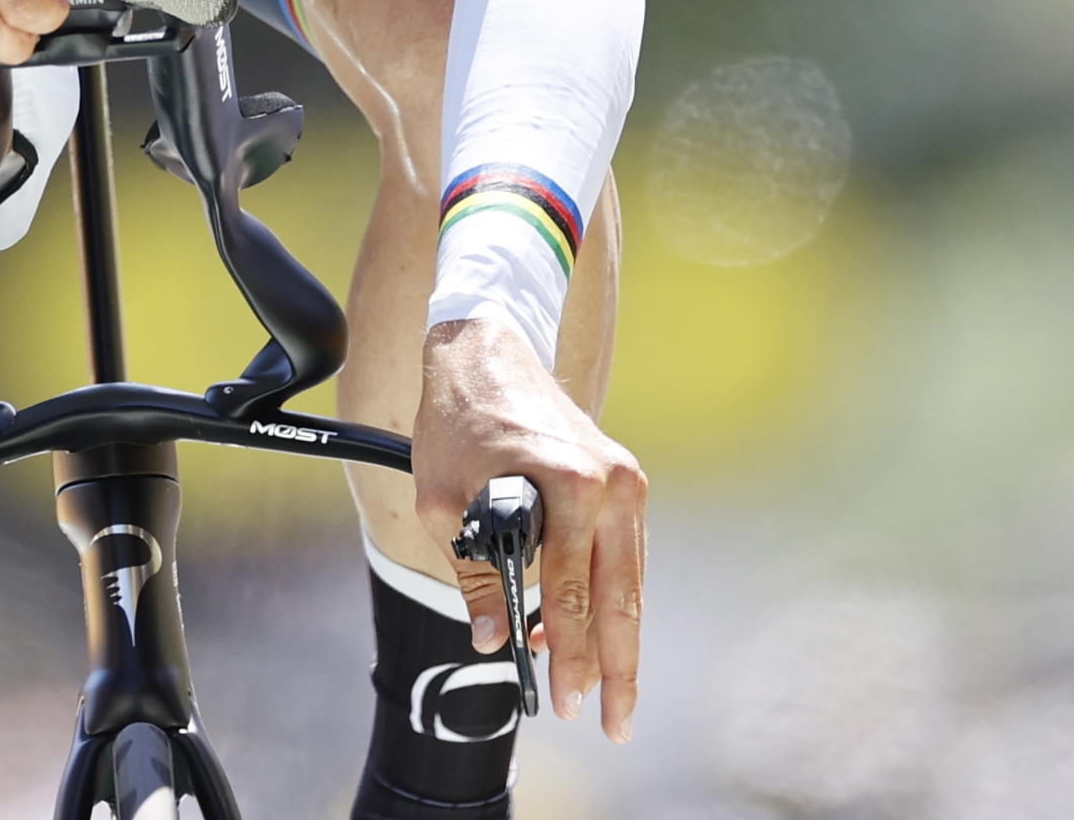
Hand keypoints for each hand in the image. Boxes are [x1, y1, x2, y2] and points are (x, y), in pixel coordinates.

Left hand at [413, 316, 646, 740]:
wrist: (485, 352)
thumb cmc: (458, 419)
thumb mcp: (444, 501)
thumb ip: (474, 574)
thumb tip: (492, 638)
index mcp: (569, 482)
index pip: (571, 590)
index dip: (567, 652)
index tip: (563, 700)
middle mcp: (610, 483)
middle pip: (620, 596)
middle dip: (614, 666)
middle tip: (613, 722)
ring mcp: (624, 482)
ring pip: (629, 582)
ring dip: (616, 640)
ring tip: (606, 695)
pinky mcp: (622, 483)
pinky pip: (621, 556)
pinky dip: (607, 599)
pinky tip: (588, 636)